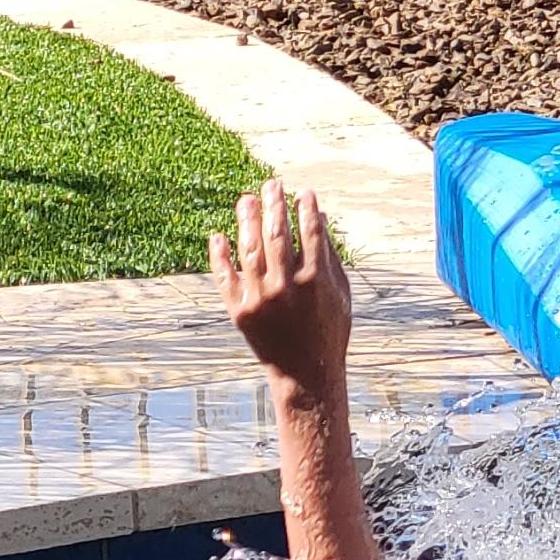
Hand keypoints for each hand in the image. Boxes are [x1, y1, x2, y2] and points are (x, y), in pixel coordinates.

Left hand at [211, 178, 350, 397]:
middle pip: (277, 232)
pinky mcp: (240, 310)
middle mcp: (286, 286)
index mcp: (316, 279)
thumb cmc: (328, 331)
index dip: (305, 207)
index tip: (302, 193)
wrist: (306, 375)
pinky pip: (225, 276)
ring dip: (246, 218)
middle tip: (272, 184)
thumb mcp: (340, 294)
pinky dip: (219, 254)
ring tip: (246, 199)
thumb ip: (330, 255)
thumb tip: (319, 215)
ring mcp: (261, 298)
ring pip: (249, 248)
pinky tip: (219, 235)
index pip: (310, 230)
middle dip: (274, 203)